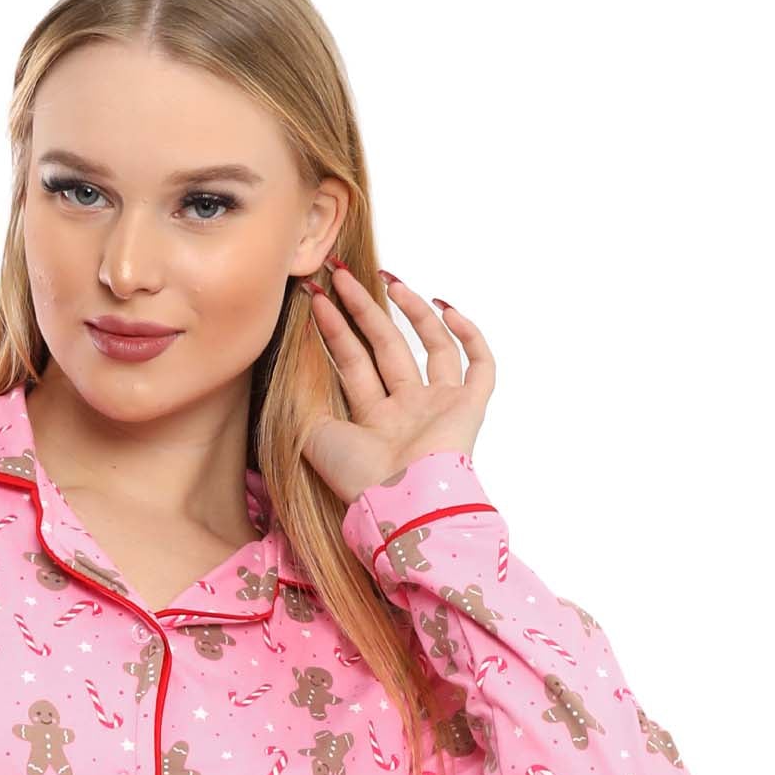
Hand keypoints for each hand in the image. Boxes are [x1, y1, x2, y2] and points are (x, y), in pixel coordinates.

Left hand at [294, 264, 494, 504]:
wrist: (399, 501)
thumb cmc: (358, 479)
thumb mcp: (314, 438)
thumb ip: (304, 402)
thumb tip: (295, 370)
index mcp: (373, 421)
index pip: (353, 362)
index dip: (334, 328)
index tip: (317, 297)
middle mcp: (407, 411)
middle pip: (386, 345)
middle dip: (363, 307)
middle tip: (340, 274)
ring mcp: (440, 407)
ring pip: (432, 347)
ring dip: (412, 311)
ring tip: (389, 279)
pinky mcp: (469, 409)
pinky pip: (480, 366)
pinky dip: (469, 336)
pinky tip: (446, 308)